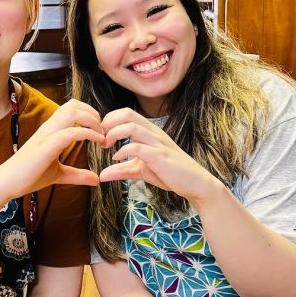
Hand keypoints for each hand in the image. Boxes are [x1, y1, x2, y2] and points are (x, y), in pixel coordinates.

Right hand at [0, 99, 103, 198]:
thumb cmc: (28, 176)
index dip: (89, 113)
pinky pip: (70, 133)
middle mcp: (48, 128)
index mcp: (50, 130)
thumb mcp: (58, 174)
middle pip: (74, 104)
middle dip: (93, 113)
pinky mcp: (46, 146)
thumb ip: (77, 175)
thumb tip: (96, 179)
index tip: (100, 130)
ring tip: (101, 135)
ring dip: (92, 120)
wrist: (7, 183)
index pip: (71, 108)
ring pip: (72, 112)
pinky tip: (97, 142)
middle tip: (103, 131)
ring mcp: (46, 135)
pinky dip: (87, 134)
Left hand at [99, 108, 217, 202]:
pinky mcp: (161, 156)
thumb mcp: (140, 170)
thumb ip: (121, 170)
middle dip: (108, 123)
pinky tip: (116, 158)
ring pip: (132, 126)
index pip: (125, 113)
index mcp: (149, 131)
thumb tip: (101, 175)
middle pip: (127, 114)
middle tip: (100, 138)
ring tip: (106, 146)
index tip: (100, 135)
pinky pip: (138, 147)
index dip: (109, 120)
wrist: (195, 184)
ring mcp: (158, 143)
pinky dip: (123, 151)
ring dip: (114, 134)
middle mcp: (153, 132)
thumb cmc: (169, 174)